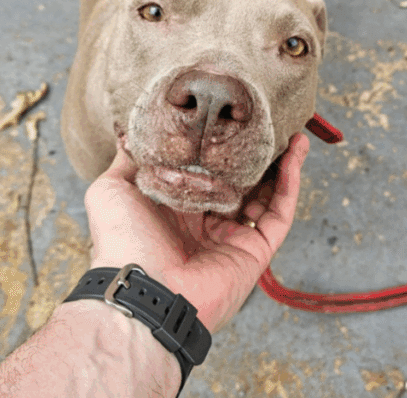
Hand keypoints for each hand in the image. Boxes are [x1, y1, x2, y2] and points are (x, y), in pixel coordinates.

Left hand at [84, 133, 309, 331]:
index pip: (201, 174)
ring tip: (288, 132)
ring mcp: (230, 238)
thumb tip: (129, 135)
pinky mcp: (254, 251)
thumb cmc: (121, 239)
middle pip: (237, 184)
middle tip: (263, 123)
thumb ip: (126, 161)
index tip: (224, 120)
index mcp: (172, 210)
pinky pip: (280, 214)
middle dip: (252, 155)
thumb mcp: (111, 189)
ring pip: (264, 197)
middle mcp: (202, 225)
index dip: (215, 150)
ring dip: (280, 165)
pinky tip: (296, 153)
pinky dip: (291, 183)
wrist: (142, 286)